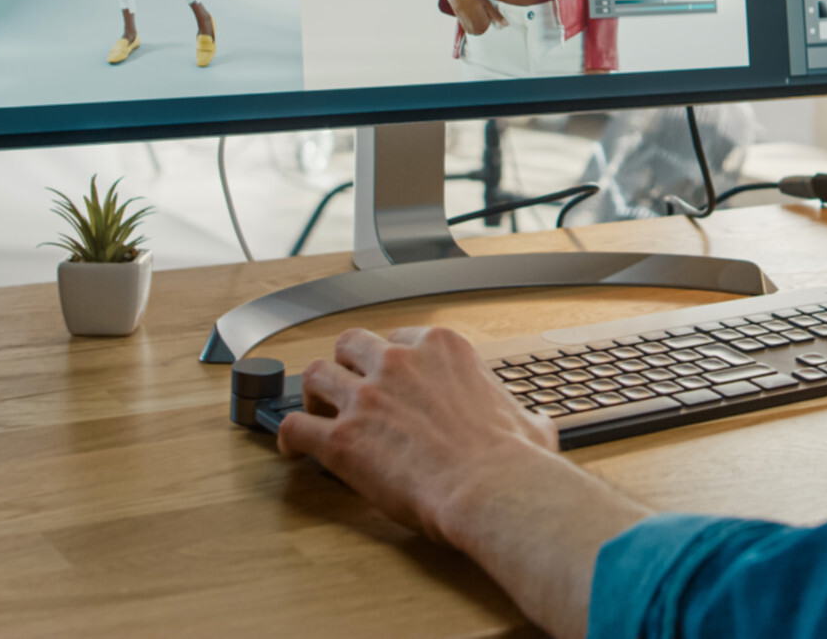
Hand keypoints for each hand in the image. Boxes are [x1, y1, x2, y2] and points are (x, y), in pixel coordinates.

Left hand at [280, 326, 560, 545]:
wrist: (493, 489)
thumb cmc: (514, 462)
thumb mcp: (530, 423)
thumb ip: (523, 415)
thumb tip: (538, 426)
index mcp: (442, 348)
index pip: (401, 338)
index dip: (391, 360)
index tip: (390, 379)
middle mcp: (399, 362)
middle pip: (351, 344)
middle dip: (346, 364)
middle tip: (348, 388)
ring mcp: (367, 397)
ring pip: (315, 375)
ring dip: (313, 394)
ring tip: (316, 412)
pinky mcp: (342, 439)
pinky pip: (293, 426)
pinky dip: (288, 437)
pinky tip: (292, 449)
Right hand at [450, 0, 506, 35]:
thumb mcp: (487, 4)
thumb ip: (496, 16)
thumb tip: (506, 24)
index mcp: (482, 26)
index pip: (492, 24)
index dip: (490, 15)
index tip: (485, 7)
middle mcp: (474, 30)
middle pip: (485, 27)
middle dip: (484, 19)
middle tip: (480, 8)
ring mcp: (467, 28)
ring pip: (478, 27)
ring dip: (478, 20)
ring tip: (475, 9)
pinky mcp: (462, 25)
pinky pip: (471, 27)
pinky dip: (473, 20)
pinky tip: (471, 11)